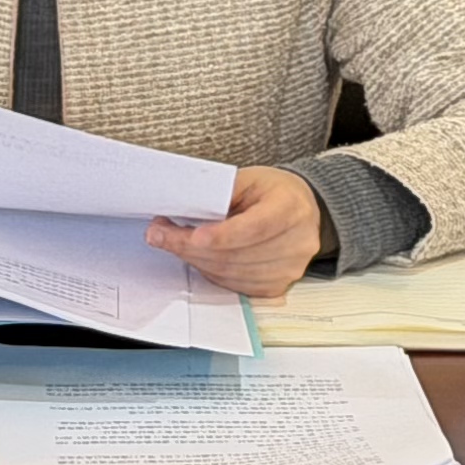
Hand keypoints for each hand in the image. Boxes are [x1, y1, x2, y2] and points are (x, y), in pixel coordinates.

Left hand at [146, 168, 323, 299]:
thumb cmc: (274, 191)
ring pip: (233, 273)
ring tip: (173, 242)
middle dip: (192, 247)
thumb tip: (181, 206)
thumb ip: (220, 192)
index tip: (193, 236)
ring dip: (196, 260)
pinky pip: (236, 285)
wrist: (303, 210)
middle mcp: (296, 243)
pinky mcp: (278, 286)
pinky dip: (211, 272)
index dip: (222, 235)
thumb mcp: (249, 178)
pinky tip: (197, 256)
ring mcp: (289, 269)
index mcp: (291, 208)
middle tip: (160, 234)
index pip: (255, 227)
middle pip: (238, 254)